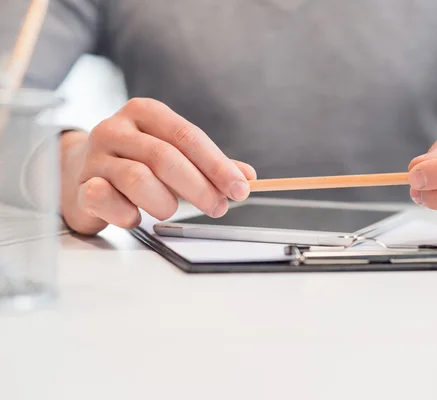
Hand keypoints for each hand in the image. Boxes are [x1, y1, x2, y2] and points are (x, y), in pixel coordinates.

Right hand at [60, 98, 255, 234]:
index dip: (217, 165)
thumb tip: (247, 177)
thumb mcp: (175, 155)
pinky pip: (106, 200)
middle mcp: (116, 128)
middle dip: (199, 187)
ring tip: (170, 211)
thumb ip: (209, 165)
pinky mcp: (80, 186)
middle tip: (217, 208)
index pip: (187, 136)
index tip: (240, 189)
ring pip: (137, 178)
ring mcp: (94, 156)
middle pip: (165, 157)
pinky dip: (128, 214)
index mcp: (144, 113)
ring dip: (164, 202)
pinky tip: (135, 216)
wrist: (80, 172)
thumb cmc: (137, 162)